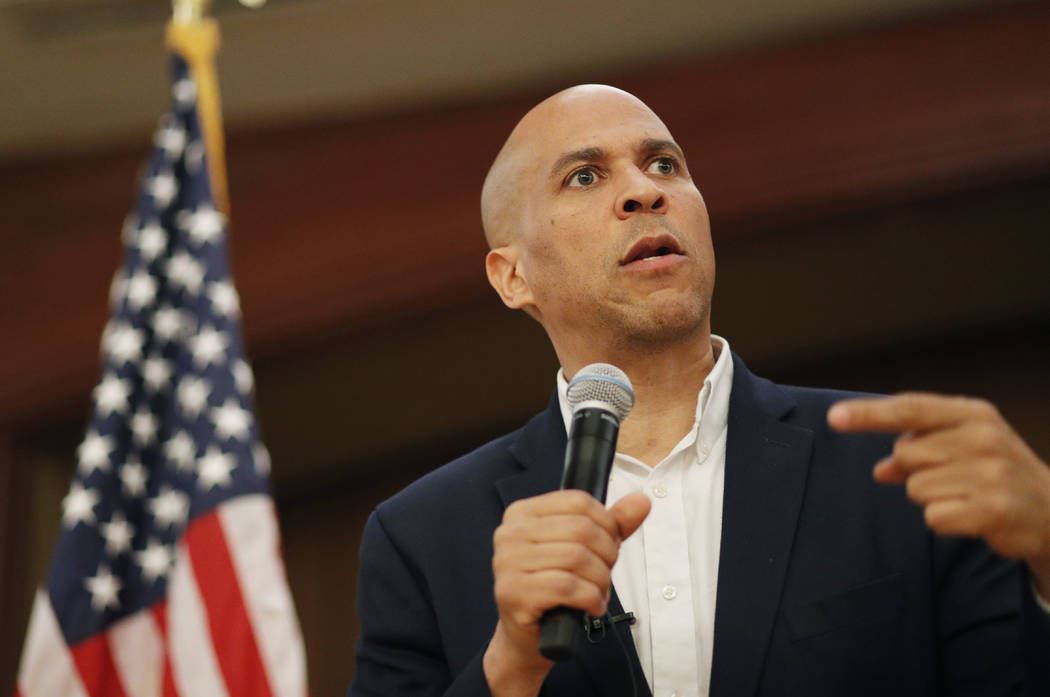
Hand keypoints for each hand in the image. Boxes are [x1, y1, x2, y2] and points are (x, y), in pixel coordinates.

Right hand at [483, 490, 650, 696]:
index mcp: (522, 513)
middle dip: (606, 554)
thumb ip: (612, 524)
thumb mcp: (584, 549)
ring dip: (600, 580)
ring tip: (599, 591)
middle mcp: (509, 533)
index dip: (606, 524)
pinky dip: (590, 598)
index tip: (610, 545)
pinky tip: (592, 606)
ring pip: (576, 558)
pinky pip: (567, 587)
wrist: (528, 637)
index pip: (577, 501)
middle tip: (605, 573)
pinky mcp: (513, 593)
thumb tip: (641, 501)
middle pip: (580, 529)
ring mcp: (507, 563)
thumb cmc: (554, 589)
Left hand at [828, 393, 1049, 597]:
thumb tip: (880, 470)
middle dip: (916, 471)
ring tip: (966, 496)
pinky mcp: (993, 509)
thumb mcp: (962, 447)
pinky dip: (944, 521)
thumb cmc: (994, 472)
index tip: (833, 418)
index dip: (868, 414)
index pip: (909, 408)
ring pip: (915, 488)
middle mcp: (983, 437)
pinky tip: (971, 516)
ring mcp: (990, 473)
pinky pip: (933, 516)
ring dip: (932, 498)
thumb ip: (917, 449)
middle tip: (953, 478)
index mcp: (973, 413)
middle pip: (905, 454)